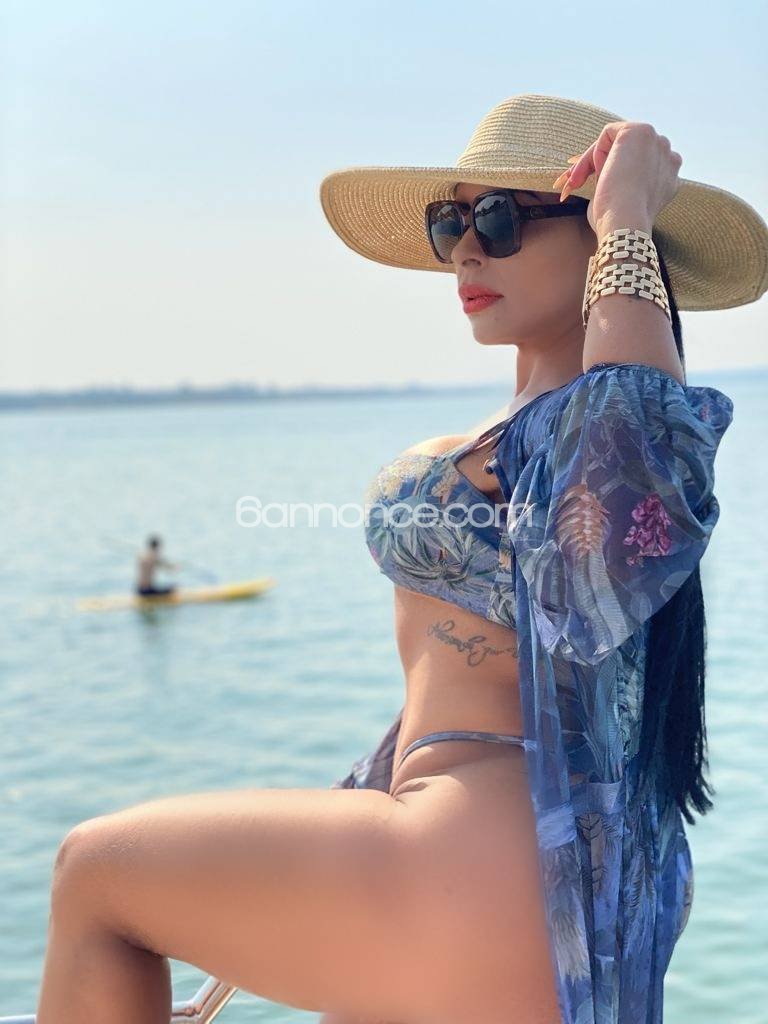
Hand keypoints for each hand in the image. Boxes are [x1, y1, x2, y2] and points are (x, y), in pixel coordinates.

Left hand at [551, 121, 682, 236]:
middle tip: (573, 182)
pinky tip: (596, 174)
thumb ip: (619, 180)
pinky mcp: (641, 132)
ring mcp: (658, 141)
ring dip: (594, 160)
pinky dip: (594, 152)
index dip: (608, 171)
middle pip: (626, 150)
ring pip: (616, 141)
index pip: (634, 163)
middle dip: (598, 164)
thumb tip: (600, 172)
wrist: (625, 223)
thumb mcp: (622, 199)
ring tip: (577, 182)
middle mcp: (668, 155)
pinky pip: (608, 134)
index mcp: (668, 176)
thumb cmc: (618, 222)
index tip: (583, 185)